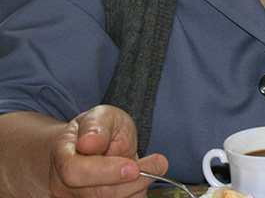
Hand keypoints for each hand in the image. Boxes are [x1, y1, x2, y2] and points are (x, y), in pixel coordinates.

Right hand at [49, 105, 166, 197]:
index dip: (106, 172)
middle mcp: (65, 186)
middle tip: (158, 163)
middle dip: (133, 181)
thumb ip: (96, 127)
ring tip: (147, 167)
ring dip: (137, 187)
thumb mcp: (101, 117)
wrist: (96, 148)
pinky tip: (140, 179)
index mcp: (63, 158)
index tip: (133, 167)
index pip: (75, 173)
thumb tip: (88, 142)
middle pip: (99, 194)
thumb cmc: (99, 130)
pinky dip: (137, 193)